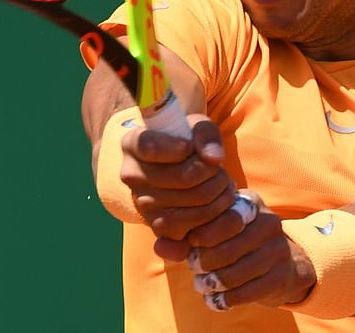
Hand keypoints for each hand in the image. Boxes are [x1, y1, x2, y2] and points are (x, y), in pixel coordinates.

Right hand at [120, 114, 235, 245]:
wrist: (177, 169)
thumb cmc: (186, 141)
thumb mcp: (195, 126)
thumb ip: (205, 134)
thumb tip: (214, 158)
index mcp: (132, 145)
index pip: (150, 146)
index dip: (178, 147)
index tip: (190, 146)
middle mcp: (132, 176)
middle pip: (185, 177)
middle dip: (213, 171)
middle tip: (218, 168)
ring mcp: (143, 205)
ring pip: (194, 202)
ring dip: (219, 194)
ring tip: (222, 183)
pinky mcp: (158, 228)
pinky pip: (193, 228)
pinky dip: (215, 216)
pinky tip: (216, 203)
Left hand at [185, 191, 316, 310]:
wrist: (283, 263)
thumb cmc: (238, 242)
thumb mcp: (216, 231)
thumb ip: (185, 237)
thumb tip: (159, 246)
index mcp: (251, 203)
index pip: (225, 218)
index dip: (204, 234)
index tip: (192, 243)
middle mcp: (269, 222)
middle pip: (228, 248)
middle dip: (204, 262)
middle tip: (193, 268)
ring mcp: (278, 250)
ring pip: (236, 273)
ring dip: (213, 284)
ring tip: (202, 285)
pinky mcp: (281, 276)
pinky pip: (247, 292)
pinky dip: (226, 299)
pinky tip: (215, 300)